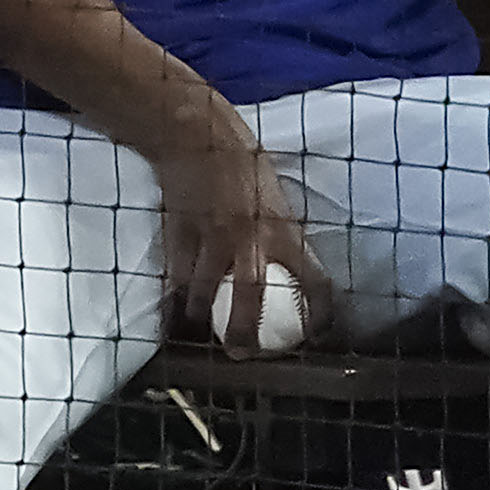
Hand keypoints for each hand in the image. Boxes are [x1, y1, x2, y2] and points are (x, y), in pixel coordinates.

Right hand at [154, 106, 328, 352]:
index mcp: (282, 230)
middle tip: (240, 354)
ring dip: (197, 315)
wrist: (195, 134)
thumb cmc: (243, 161)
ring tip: (197, 329)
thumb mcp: (275, 198)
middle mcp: (247, 239)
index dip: (319, 314)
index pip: (313, 281)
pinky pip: (173, 275)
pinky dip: (172, 297)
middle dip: (243, 331)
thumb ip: (280, 233)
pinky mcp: (177, 234)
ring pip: (200, 290)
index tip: (317, 333)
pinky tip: (170, 314)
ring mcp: (208, 237)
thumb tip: (287, 266)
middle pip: (248, 296)